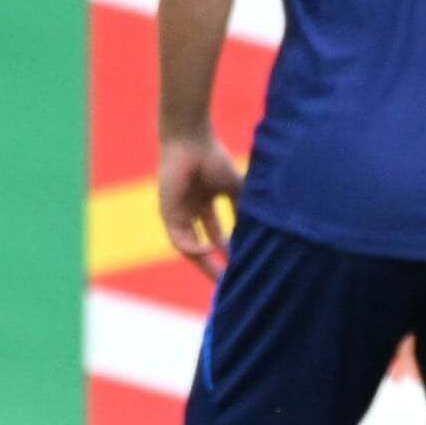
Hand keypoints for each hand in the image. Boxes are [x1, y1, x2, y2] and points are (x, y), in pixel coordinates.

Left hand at [157, 135, 243, 278]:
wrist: (191, 143)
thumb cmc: (214, 160)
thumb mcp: (237, 190)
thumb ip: (243, 211)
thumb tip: (257, 235)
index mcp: (204, 204)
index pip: (216, 235)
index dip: (228, 250)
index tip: (241, 264)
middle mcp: (189, 212)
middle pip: (202, 246)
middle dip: (215, 264)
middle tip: (230, 281)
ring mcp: (178, 214)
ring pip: (190, 248)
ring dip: (205, 263)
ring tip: (222, 277)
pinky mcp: (168, 214)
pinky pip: (180, 239)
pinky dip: (195, 247)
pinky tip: (211, 249)